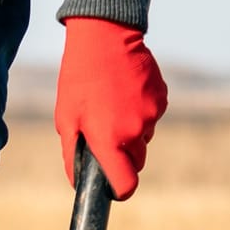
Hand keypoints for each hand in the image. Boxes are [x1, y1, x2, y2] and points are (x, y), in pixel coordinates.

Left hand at [54, 17, 167, 199]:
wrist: (104, 39)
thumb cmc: (78, 81)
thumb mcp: (66, 120)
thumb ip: (73, 155)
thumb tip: (78, 183)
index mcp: (109, 140)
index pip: (127, 183)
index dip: (120, 190)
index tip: (114, 189)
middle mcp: (135, 131)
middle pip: (136, 162)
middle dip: (123, 157)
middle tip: (104, 136)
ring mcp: (153, 114)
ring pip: (144, 138)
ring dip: (131, 131)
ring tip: (111, 106)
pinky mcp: (162, 98)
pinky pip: (152, 116)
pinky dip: (140, 112)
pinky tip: (124, 93)